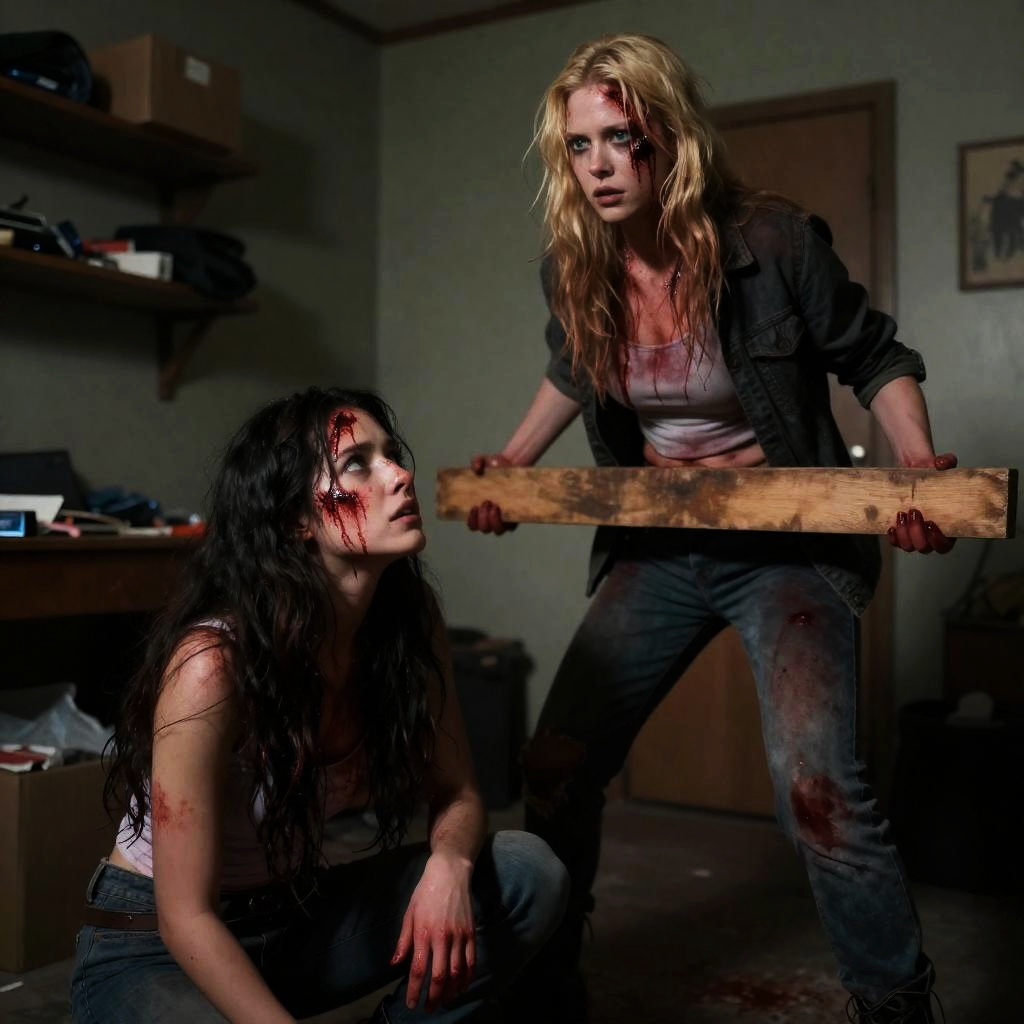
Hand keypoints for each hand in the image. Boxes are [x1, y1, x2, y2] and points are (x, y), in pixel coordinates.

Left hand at [391, 852, 475, 1011]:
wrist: (450, 872)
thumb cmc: (425, 892)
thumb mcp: (409, 913)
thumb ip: (403, 941)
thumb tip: (394, 964)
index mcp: (424, 932)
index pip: (418, 969)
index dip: (415, 990)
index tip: (412, 1003)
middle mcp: (442, 937)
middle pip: (439, 976)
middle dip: (434, 997)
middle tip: (428, 1009)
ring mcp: (459, 936)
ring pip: (457, 972)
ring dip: (450, 992)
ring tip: (444, 1001)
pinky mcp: (471, 933)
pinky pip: (471, 961)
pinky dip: (467, 977)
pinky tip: (461, 987)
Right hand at [467, 454, 517, 533]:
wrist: (513, 464)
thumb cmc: (495, 466)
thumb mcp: (484, 461)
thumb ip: (477, 462)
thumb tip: (476, 468)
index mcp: (479, 510)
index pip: (473, 525)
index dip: (471, 521)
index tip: (474, 507)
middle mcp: (490, 518)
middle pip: (485, 529)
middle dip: (483, 520)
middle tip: (486, 503)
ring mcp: (504, 519)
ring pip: (497, 531)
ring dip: (494, 523)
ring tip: (495, 506)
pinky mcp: (516, 518)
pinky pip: (511, 527)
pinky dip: (507, 523)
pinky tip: (504, 510)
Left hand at [887, 452, 957, 553]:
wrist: (911, 473)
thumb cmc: (931, 474)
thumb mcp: (942, 465)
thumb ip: (946, 462)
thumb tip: (941, 463)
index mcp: (948, 526)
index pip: (946, 545)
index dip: (938, 539)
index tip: (930, 522)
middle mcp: (930, 534)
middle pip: (925, 548)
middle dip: (917, 533)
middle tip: (913, 512)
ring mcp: (914, 535)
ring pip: (909, 547)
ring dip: (904, 534)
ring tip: (901, 514)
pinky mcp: (900, 531)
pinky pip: (895, 543)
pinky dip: (893, 537)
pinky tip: (890, 526)